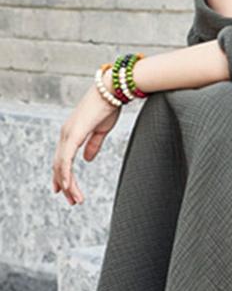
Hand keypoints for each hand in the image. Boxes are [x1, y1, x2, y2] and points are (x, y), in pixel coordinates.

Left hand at [52, 79, 120, 205]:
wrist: (113, 89)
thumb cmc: (109, 105)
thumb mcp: (101, 129)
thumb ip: (93, 145)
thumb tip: (87, 159)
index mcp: (71, 132)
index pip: (63, 159)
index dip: (62, 176)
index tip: (65, 190)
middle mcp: (65, 134)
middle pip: (59, 165)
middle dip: (65, 186)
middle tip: (72, 201)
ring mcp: (68, 134)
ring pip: (61, 166)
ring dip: (68, 185)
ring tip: (75, 200)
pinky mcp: (74, 135)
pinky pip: (66, 159)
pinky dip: (65, 174)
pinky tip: (67, 186)